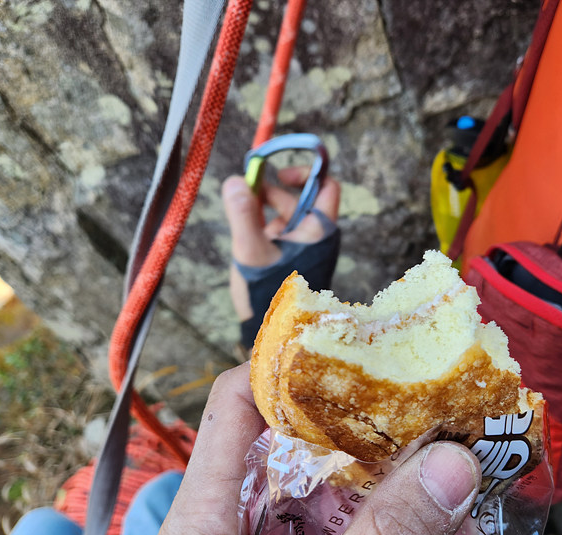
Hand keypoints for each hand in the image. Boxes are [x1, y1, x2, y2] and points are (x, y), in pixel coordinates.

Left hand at [155, 363, 481, 534]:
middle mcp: (242, 523)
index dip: (290, 366)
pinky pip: (362, 531)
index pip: (237, 404)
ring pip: (341, 486)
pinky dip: (403, 522)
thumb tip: (453, 466)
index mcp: (205, 519)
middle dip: (365, 422)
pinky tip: (447, 520)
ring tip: (451, 450)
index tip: (359, 348)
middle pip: (299, 440)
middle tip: (426, 397)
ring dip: (395, 474)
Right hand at [222, 167, 340, 320]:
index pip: (326, 186)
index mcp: (318, 230)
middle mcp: (316, 235)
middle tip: (241, 195)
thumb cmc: (268, 295)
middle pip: (298, 198)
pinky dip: (262, 226)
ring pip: (285, 214)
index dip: (306, 172)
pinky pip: (279, 231)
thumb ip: (243, 215)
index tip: (278, 173)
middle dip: (270, 193)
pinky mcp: (292, 257)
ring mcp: (304, 246)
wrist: (273, 334)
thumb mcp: (251, 252)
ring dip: (261, 211)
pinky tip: (244, 236)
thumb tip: (235, 181)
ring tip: (239, 222)